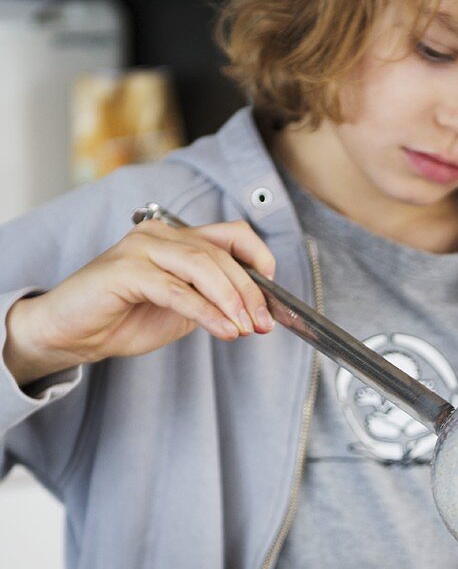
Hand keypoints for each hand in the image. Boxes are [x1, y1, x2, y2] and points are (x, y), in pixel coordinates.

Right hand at [4, 219, 276, 385]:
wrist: (72, 333)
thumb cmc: (123, 318)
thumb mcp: (181, 309)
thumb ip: (213, 301)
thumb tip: (253, 310)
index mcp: (176, 238)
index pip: (231, 234)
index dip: (259, 258)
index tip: (274, 293)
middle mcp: (159, 234)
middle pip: (221, 255)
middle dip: (250, 293)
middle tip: (264, 324)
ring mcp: (141, 248)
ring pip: (203, 267)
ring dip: (232, 301)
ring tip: (246, 329)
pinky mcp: (126, 271)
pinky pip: (178, 291)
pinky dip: (207, 313)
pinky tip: (224, 331)